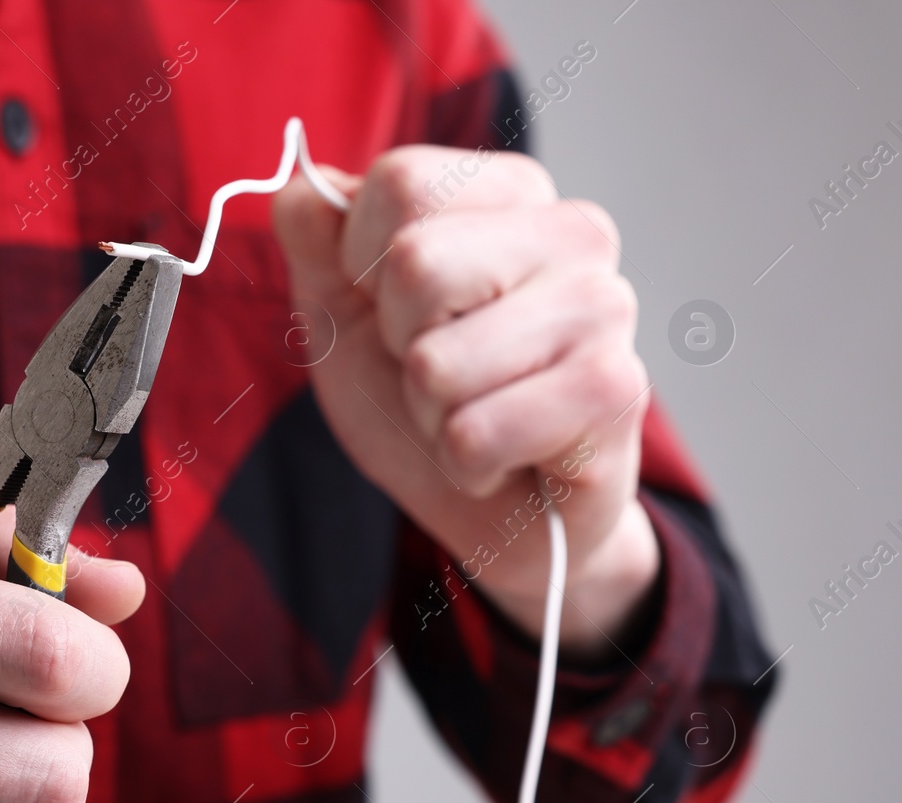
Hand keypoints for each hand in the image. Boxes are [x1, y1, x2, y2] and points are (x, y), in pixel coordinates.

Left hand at [272, 147, 660, 653]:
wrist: (502, 513)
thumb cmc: (430, 401)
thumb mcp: (347, 314)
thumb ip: (317, 245)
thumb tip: (297, 189)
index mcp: (512, 192)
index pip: (398, 183)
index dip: (361, 263)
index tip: (396, 309)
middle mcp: (575, 232)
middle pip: (414, 263)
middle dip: (399, 344)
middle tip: (440, 372)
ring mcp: (604, 308)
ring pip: (436, 362)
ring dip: (431, 414)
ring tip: (474, 415)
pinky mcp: (613, 393)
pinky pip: (474, 434)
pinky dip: (466, 464)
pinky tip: (505, 458)